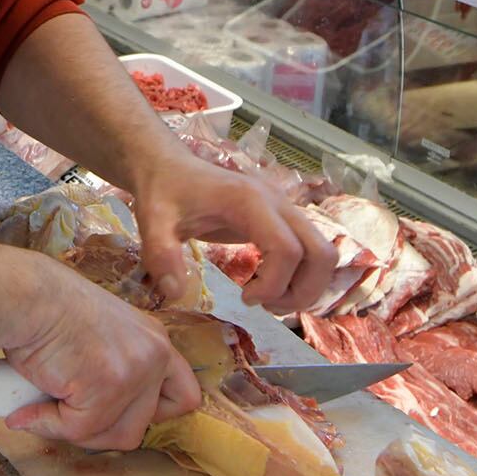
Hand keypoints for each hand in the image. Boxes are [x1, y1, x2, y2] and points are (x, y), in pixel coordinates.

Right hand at [2, 260, 198, 451]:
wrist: (23, 295)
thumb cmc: (46, 309)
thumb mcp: (97, 336)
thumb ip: (112, 369)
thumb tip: (99, 421)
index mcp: (154, 340)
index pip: (184, 396)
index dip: (152, 414)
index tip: (118, 412)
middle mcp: (154, 354)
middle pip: (143, 425)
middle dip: (101, 428)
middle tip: (68, 414)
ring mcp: (134, 372)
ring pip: (115, 436)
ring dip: (76, 431)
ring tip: (45, 409)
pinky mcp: (108, 387)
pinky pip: (77, 429)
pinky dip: (48, 424)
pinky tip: (29, 408)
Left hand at [129, 150, 338, 314]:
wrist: (169, 168)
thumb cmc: (164, 193)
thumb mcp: (153, 222)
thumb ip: (161, 255)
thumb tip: (175, 294)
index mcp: (250, 202)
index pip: (288, 249)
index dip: (274, 284)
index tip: (245, 300)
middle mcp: (278, 203)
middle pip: (322, 253)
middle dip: (303, 291)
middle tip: (266, 307)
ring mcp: (284, 210)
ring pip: (323, 254)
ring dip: (305, 286)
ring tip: (268, 301)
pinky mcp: (282, 220)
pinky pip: (310, 251)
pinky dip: (301, 276)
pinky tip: (266, 286)